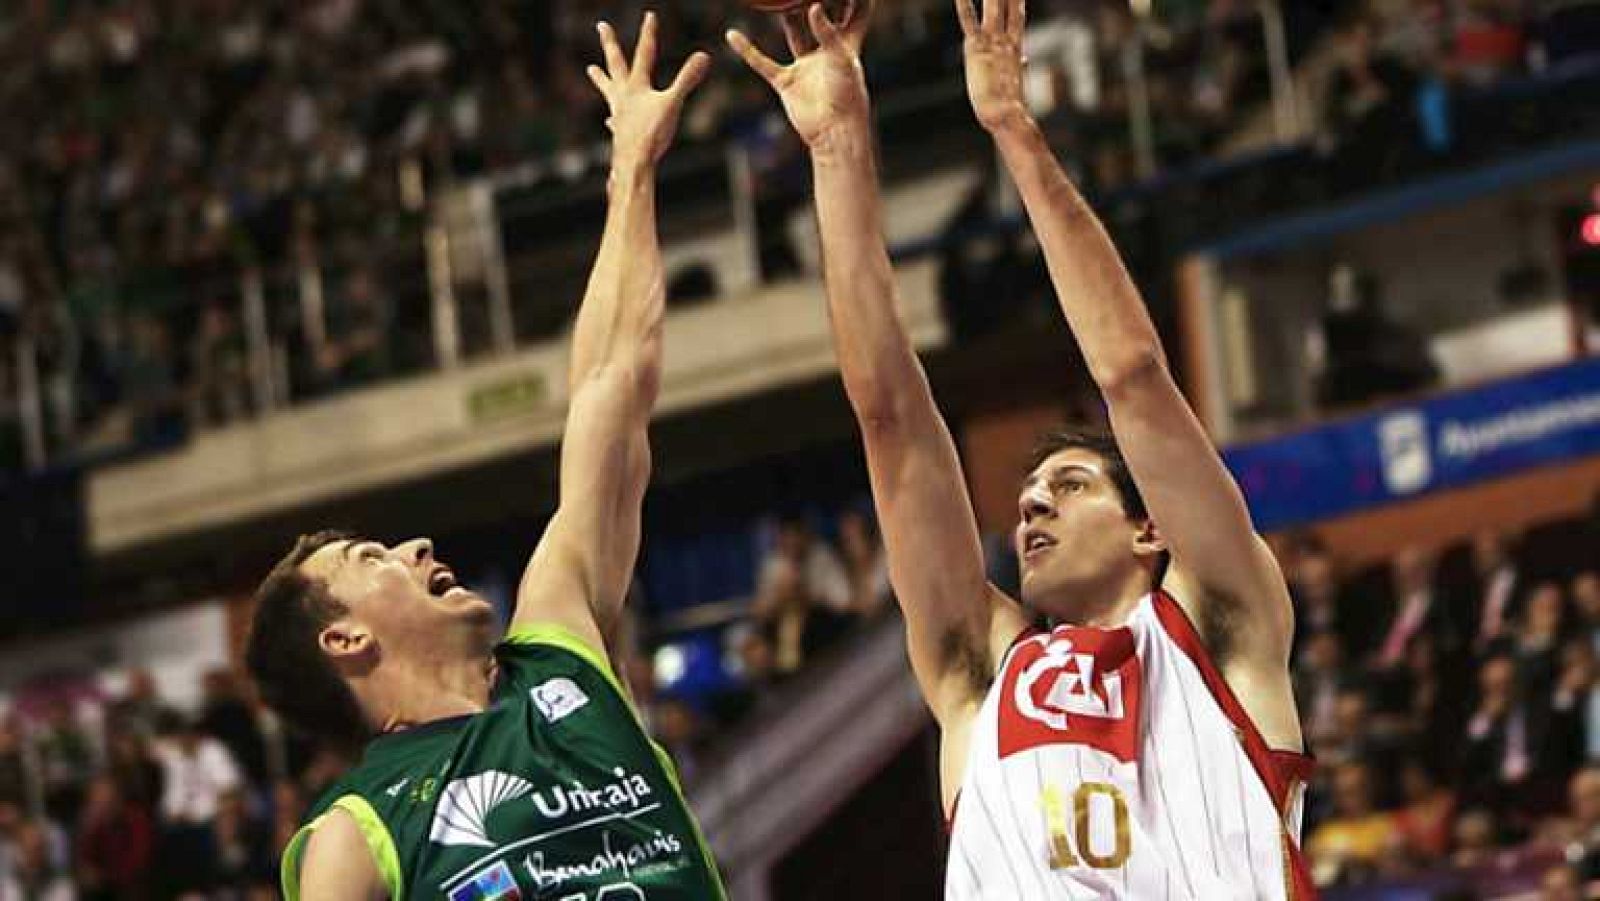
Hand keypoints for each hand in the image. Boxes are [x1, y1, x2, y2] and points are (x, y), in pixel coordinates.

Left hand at [587, 12, 711, 169]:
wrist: (633, 165)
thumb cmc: (651, 135)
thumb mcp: (673, 104)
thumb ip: (687, 79)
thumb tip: (704, 56)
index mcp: (636, 86)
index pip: (645, 54)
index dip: (649, 33)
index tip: (649, 15)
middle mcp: (623, 96)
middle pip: (615, 64)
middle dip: (610, 43)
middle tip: (602, 26)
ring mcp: (619, 113)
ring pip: (608, 90)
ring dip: (601, 78)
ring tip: (590, 69)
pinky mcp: (619, 131)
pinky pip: (614, 119)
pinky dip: (613, 116)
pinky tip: (610, 120)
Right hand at [726, 2, 872, 152]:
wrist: (833, 132)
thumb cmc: (847, 97)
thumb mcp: (841, 58)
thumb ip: (826, 32)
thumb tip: (813, 8)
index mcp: (848, 46)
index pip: (857, 13)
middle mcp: (826, 54)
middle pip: (822, 20)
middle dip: (815, 2)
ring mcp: (806, 67)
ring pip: (794, 35)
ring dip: (787, 18)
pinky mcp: (787, 82)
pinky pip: (762, 62)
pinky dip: (746, 50)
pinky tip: (732, 34)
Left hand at [956, 0, 1031, 133]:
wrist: (1004, 113)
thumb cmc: (1008, 104)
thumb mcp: (1013, 78)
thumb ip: (1017, 64)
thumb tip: (1024, 60)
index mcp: (1014, 47)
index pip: (1018, 16)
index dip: (1018, 2)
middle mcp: (1006, 40)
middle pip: (1010, 6)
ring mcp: (992, 42)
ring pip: (994, 7)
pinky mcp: (977, 47)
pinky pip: (969, 21)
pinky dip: (963, 6)